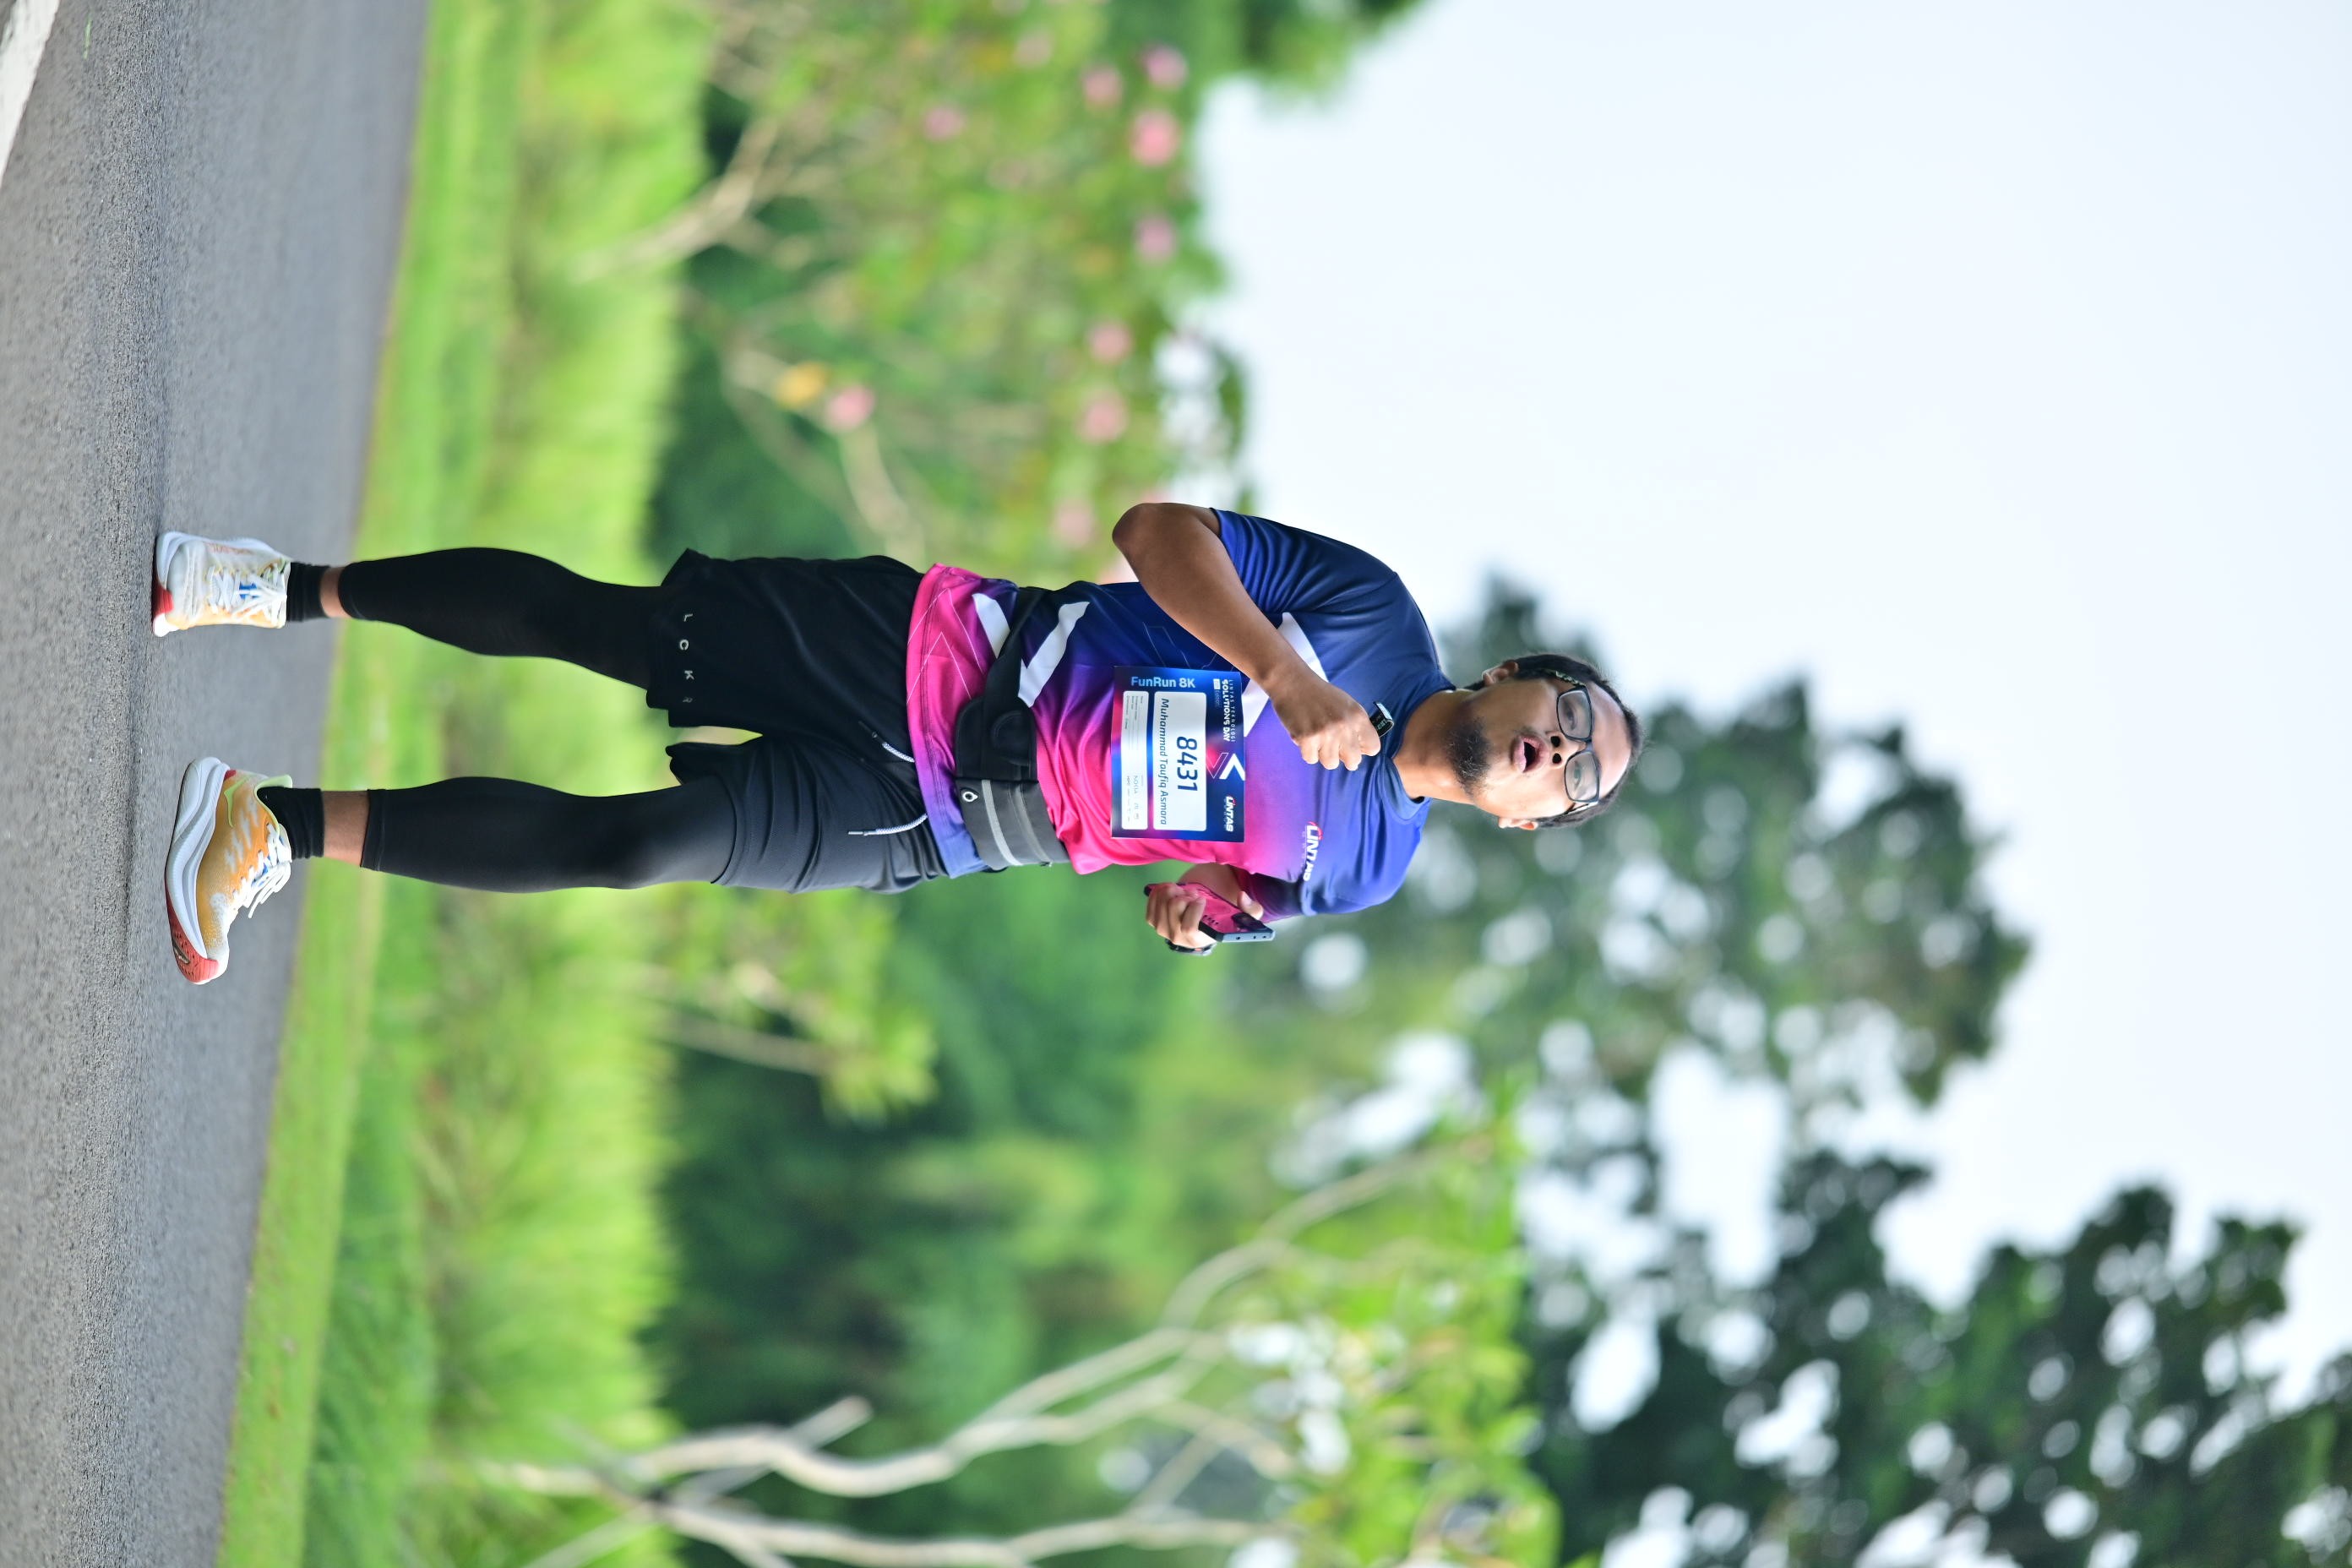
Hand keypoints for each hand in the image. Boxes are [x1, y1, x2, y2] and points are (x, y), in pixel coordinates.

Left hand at [1145, 865, 1265, 950]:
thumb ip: (1251, 909)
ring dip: (1171, 892)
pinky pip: (1150, 905)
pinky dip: (1157, 893)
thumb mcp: (1244, 916)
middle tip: (1193, 892)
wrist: (1203, 916)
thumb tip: (1242, 897)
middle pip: (1173, 912)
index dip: (1193, 909)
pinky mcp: (1154, 920)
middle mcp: (1178, 938)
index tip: (1202, 897)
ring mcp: (1164, 930)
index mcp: (1198, 939)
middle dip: (1183, 896)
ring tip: (1182, 889)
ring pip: (1161, 906)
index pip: (1188, 929)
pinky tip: (1169, 888)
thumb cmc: (1222, 915)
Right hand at [1268, 670, 1380, 770]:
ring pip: (1331, 763)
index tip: (1354, 746)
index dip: (1363, 749)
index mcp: (1358, 716)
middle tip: (1335, 748)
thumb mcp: (1347, 705)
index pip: (1373, 747)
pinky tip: (1306, 737)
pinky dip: (1307, 751)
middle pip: (1354, 761)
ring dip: (1324, 755)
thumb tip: (1359, 752)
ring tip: (1318, 740)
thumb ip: (1356, 726)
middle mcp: (1344, 726)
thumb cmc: (1320, 695)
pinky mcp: (1307, 738)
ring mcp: (1325, 733)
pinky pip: (1311, 759)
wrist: (1293, 683)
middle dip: (1344, 758)